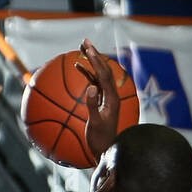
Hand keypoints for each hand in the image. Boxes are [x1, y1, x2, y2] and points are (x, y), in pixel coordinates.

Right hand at [74, 37, 119, 161]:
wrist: (107, 151)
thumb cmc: (101, 140)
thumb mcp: (95, 123)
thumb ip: (92, 105)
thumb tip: (90, 87)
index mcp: (112, 98)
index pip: (103, 74)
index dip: (96, 59)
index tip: (87, 48)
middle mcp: (111, 95)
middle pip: (103, 70)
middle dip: (94, 54)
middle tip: (85, 41)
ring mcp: (107, 97)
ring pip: (99, 75)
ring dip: (91, 62)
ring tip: (81, 49)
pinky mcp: (102, 101)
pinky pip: (95, 83)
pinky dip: (87, 74)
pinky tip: (79, 68)